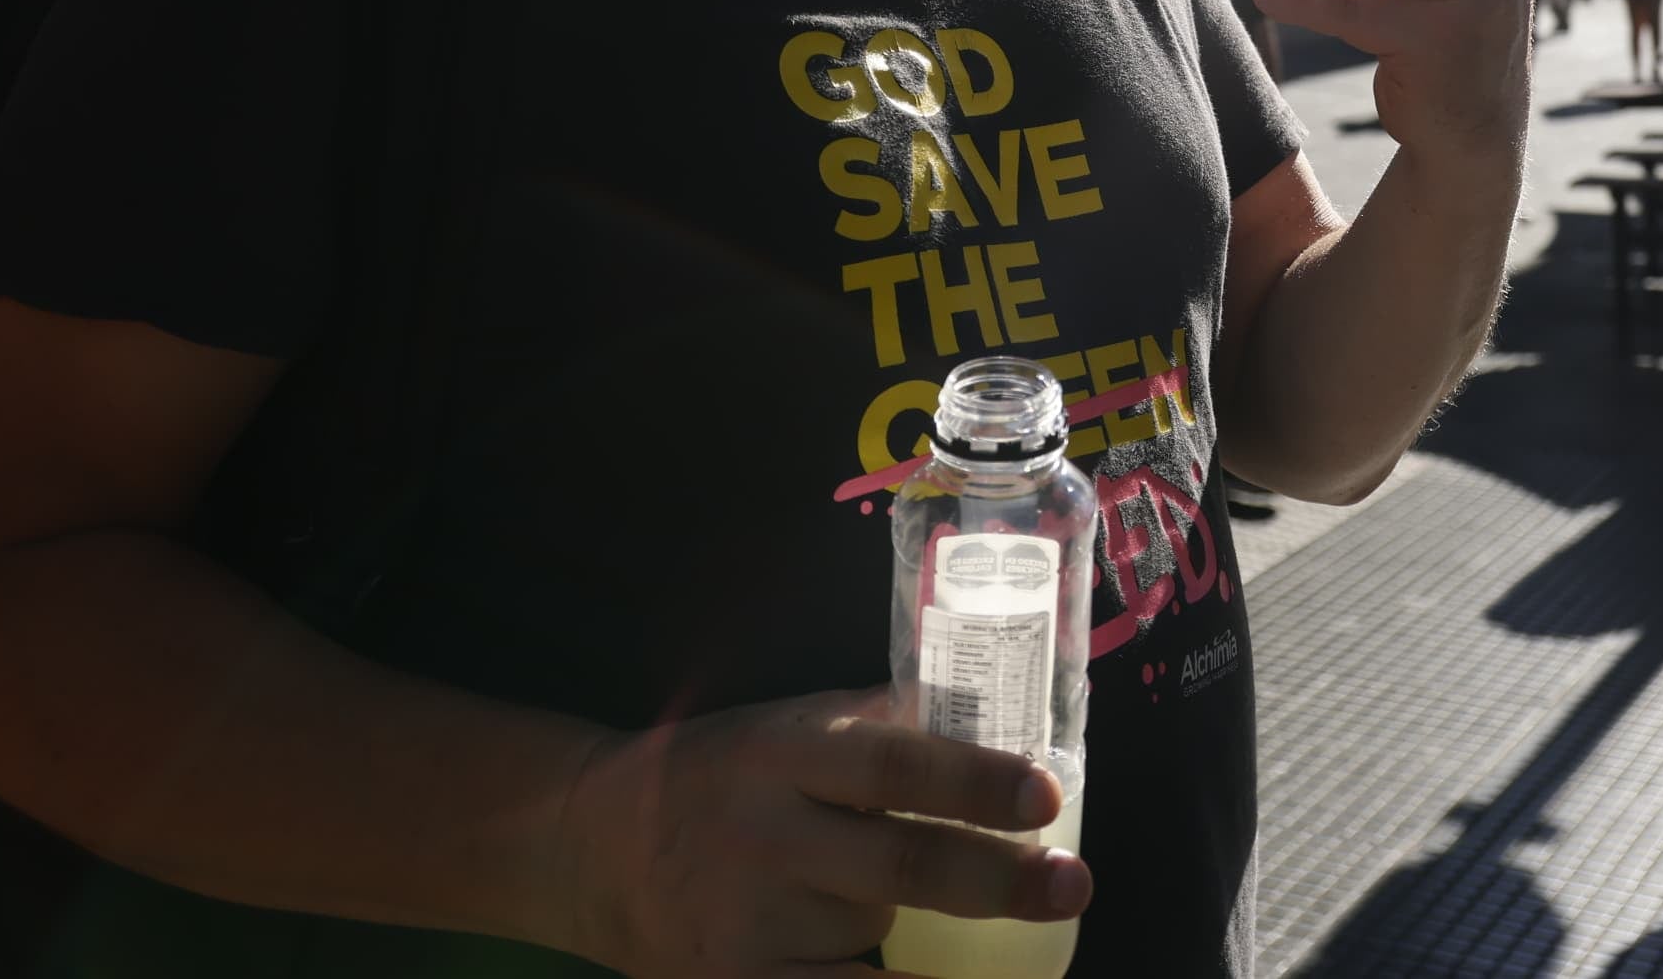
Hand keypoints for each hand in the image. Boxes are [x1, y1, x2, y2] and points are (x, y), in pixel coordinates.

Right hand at [541, 687, 1082, 974]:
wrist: (591, 847)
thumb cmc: (721, 774)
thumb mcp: (790, 726)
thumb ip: (883, 727)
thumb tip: (1006, 723)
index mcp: (785, 753)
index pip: (893, 765)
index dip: (973, 781)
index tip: (1045, 796)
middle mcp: (764, 837)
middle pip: (900, 867)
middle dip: (997, 881)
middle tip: (1070, 887)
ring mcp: (745, 925)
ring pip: (870, 939)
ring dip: (924, 938)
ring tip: (959, 926)